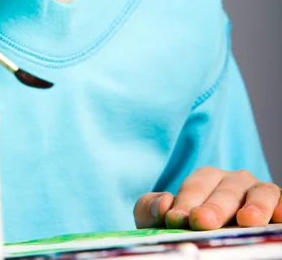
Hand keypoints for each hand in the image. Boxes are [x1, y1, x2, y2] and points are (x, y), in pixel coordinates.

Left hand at [134, 166, 281, 229]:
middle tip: (201, 221)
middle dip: (213, 206)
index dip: (185, 202)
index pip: (195, 187)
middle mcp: (234, 181)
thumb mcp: (168, 220)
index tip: (174, 219)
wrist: (217, 239)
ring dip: (254, 205)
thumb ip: (151, 210)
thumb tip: (162, 204)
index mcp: (206, 180)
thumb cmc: (190, 228)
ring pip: (259, 192)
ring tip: (247, 221)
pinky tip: (279, 218)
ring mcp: (258, 192)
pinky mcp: (278, 205)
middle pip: (225, 189)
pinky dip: (281, 206)